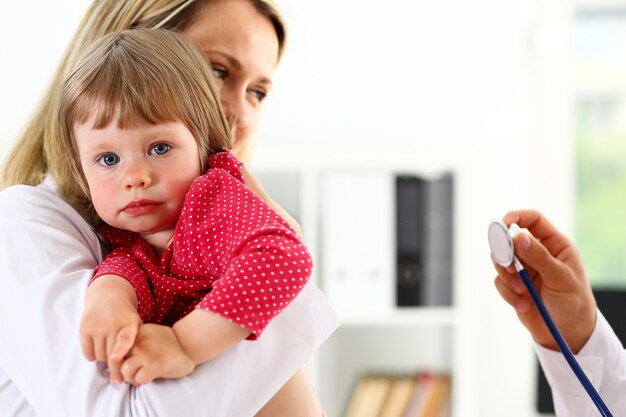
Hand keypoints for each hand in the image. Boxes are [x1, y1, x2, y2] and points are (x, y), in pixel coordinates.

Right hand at [80, 275, 140, 382]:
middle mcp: (112, 324)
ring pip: (99, 357)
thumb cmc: (125, 318)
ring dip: (104, 358)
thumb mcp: (136, 326)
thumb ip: (134, 346)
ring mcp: (97, 326)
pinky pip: (88, 354)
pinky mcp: (84, 329)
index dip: (120, 350)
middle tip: (119, 372)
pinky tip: (99, 346)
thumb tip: (123, 375)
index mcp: (129, 324)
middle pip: (111, 356)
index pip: (124, 339)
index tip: (115, 359)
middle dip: (115, 365)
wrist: (108, 297)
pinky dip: (93, 355)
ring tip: (109, 349)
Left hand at [120, 323, 194, 385]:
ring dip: (131, 378)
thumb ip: (133, 341)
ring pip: (125, 371)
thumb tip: (113, 358)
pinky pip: (138, 379)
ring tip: (140, 376)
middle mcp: (139, 340)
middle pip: (117, 361)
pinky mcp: (155, 365)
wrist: (189, 347)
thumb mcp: (148, 334)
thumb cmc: (166, 343)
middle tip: (132, 373)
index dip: (118, 359)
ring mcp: (147, 353)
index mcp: (137, 331)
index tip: (125, 362)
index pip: (115, 348)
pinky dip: (142, 382)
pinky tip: (150, 377)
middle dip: (122, 370)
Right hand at [492, 210, 596, 352]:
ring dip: (507, 277)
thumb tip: (518, 237)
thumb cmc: (574, 304)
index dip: (516, 217)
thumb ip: (539, 257)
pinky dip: (508, 293)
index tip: (503, 224)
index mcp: (555, 245)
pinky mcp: (514, 286)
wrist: (568, 334)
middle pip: (509, 240)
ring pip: (500, 260)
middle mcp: (537, 253)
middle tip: (511, 269)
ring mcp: (524, 269)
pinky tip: (524, 304)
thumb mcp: (561, 278)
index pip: (533, 220)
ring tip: (522, 292)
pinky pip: (499, 282)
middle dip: (506, 255)